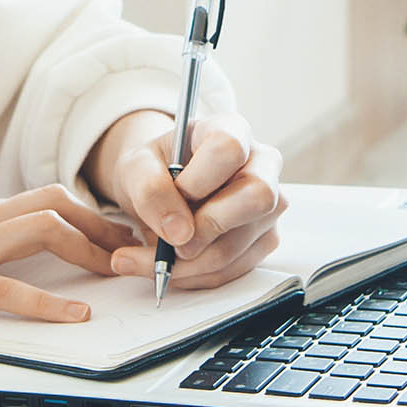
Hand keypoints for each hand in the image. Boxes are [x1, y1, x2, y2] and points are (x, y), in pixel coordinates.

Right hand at [0, 185, 138, 331]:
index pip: (38, 197)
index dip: (83, 211)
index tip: (112, 230)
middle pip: (54, 201)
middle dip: (100, 221)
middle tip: (133, 246)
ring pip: (43, 230)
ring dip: (89, 249)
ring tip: (117, 272)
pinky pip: (10, 292)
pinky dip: (51, 305)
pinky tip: (77, 318)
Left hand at [86, 110, 285, 291]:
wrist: (159, 188)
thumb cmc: (154, 168)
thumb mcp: (137, 167)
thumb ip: (151, 190)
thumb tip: (179, 233)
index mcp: (231, 130)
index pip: (230, 149)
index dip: (199, 180)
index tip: (176, 192)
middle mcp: (261, 164)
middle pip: (256, 198)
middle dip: (205, 228)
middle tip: (170, 239)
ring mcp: (269, 204)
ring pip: (241, 243)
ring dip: (189, 263)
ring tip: (149, 259)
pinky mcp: (264, 238)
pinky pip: (235, 268)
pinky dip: (195, 276)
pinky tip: (168, 267)